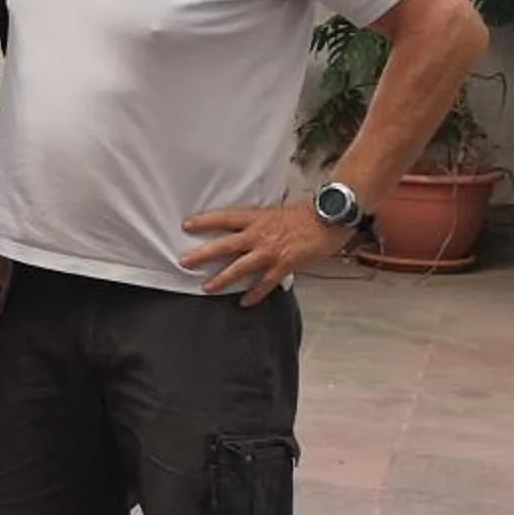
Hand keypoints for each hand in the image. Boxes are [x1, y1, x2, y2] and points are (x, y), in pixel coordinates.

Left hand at [178, 202, 353, 303]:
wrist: (329, 220)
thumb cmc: (304, 215)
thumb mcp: (275, 212)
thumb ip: (258, 222)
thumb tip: (243, 229)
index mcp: (256, 218)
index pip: (224, 218)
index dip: (204, 221)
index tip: (186, 225)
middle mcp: (259, 235)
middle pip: (224, 245)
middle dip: (202, 254)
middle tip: (184, 261)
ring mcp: (270, 251)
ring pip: (240, 267)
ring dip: (222, 279)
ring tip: (207, 287)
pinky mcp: (283, 265)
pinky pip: (264, 284)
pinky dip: (254, 294)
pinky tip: (244, 302)